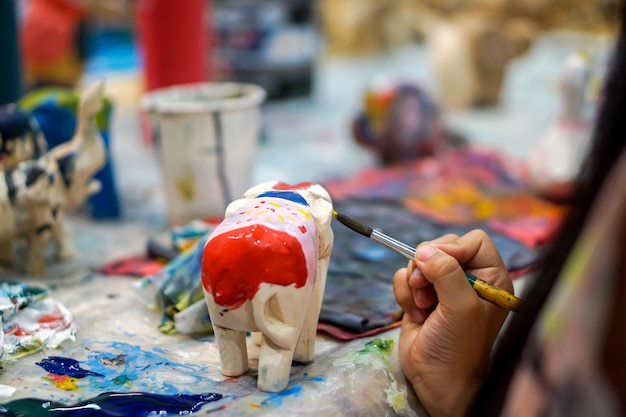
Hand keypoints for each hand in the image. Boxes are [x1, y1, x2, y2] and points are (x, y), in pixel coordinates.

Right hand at [393, 230, 512, 416]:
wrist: (437, 381)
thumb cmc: (459, 347)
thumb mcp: (461, 307)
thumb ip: (447, 272)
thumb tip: (424, 251)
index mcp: (490, 278)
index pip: (473, 241)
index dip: (454, 248)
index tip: (440, 265)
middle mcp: (468, 278)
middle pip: (443, 246)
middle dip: (428, 266)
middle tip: (424, 288)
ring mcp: (442, 287)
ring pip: (419, 261)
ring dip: (415, 283)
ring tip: (423, 307)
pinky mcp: (420, 296)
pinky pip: (404, 277)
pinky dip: (404, 294)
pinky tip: (415, 315)